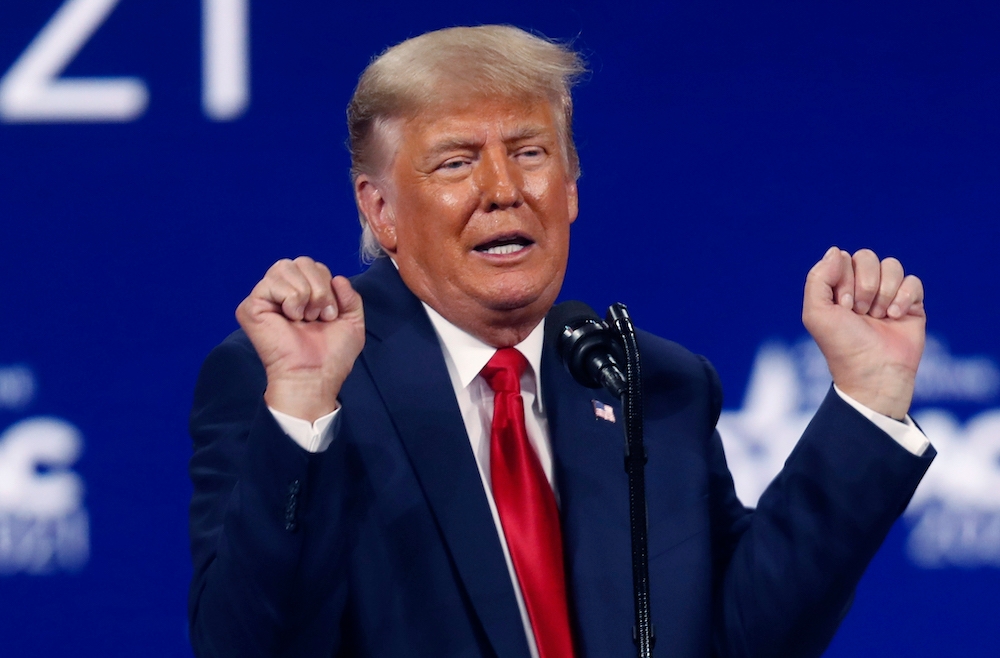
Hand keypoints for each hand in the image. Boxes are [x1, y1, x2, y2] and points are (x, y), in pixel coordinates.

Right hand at [236, 257, 364, 421]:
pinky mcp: (250, 307)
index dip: (327, 285)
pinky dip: (290, 299)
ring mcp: (265, 298)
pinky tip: (290, 318)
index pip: (313, 265)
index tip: (330, 315)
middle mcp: (282, 293)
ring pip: (285, 267)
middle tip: (318, 316)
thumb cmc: (331, 355)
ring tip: (304, 318)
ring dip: (305, 294)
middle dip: (319, 288)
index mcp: (302, 293)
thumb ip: (351, 296)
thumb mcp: (352, 321)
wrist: (315, 375)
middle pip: (301, 261)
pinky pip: (271, 282)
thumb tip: (338, 278)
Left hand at [802, 247, 924, 418]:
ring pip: (891, 265)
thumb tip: (836, 251)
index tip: (842, 307)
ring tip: (878, 316)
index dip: (843, 280)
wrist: (874, 372)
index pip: (843, 259)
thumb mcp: (816, 313)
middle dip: (864, 285)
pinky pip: (913, 281)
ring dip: (883, 292)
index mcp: (838, 288)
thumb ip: (817, 278)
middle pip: (867, 257)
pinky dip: (903, 298)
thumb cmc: (842, 345)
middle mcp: (862, 288)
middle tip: (859, 311)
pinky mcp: (912, 304)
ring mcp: (888, 295)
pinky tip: (895, 318)